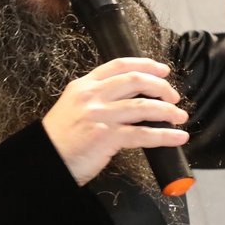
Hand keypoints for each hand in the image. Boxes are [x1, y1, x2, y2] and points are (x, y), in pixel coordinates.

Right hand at [42, 57, 189, 184]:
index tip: (162, 69)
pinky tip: (177, 137)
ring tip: (180, 116)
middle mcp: (92, 96)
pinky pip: (144, 133)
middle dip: (161, 86)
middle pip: (136, 80)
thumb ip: (96, 99)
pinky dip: (165, 135)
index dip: (145, 64)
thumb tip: (129, 100)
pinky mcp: (107, 136)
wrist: (44, 160)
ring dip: (168, 111)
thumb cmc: (59, 139)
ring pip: (144, 106)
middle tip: (174, 96)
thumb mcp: (73, 107)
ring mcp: (100, 115)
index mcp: (84, 85)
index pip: (119, 65)